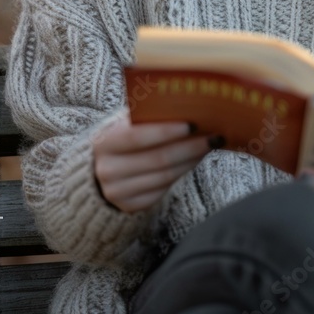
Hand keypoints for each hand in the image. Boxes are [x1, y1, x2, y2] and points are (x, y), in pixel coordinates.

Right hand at [92, 108, 221, 213]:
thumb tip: (188, 107)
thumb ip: (147, 116)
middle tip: (214, 136)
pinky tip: (195, 160)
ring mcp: (118, 192)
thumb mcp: (125, 123)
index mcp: (104, 142)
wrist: (99, 169)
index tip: (193, 124)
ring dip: (192, 160)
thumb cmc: (122, 137)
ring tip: (210, 146)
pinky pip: (163, 189)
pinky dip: (183, 173)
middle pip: (158, 159)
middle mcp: (107, 170)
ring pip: (165, 176)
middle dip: (190, 147)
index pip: (137, 136)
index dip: (167, 131)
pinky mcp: (130, 206)